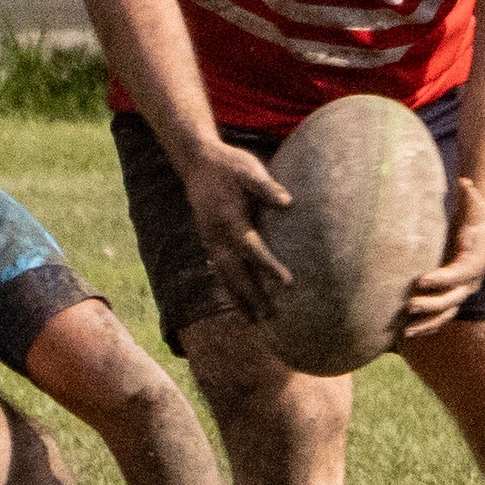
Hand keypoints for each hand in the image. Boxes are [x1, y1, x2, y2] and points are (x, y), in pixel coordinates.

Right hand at [181, 139, 292, 322]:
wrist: (196, 162)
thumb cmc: (228, 165)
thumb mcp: (248, 169)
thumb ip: (266, 186)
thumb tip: (288, 202)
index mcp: (228, 218)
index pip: (251, 247)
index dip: (268, 266)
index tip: (288, 283)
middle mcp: (216, 235)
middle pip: (234, 272)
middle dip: (251, 295)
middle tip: (270, 317)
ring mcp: (209, 240)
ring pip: (224, 276)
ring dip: (239, 299)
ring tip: (255, 322)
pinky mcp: (209, 242)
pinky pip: (219, 271)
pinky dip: (230, 289)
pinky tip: (241, 304)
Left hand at [402, 178, 484, 338]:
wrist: (483, 235)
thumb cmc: (475, 218)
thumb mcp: (476, 206)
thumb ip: (471, 196)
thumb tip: (465, 181)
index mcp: (472, 263)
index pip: (457, 274)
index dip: (440, 279)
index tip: (420, 279)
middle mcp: (469, 283)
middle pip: (451, 300)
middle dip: (430, 304)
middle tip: (408, 305)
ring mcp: (461, 293)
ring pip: (445, 315)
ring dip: (426, 324)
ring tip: (404, 333)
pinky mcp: (452, 297)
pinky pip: (440, 317)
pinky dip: (425, 327)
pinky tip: (406, 337)